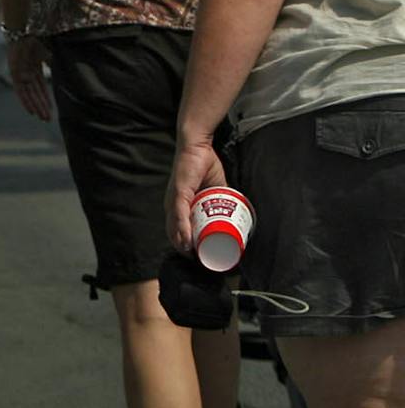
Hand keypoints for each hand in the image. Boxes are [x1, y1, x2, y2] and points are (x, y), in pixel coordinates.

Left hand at [9, 35, 51, 120]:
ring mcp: (19, 72)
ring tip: (42, 117)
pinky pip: (20, 90)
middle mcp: (26, 72)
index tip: (51, 110)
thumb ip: (54, 64)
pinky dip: (25, 100)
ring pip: (28, 94)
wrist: (27, 27)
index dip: (45, 99)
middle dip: (42, 106)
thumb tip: (68, 75)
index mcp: (34, 68)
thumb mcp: (50, 53)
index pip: (40, 88)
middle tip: (48, 120)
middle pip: (35, 93)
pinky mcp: (14, 72)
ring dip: (35, 106)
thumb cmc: (39, 36)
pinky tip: (30, 110)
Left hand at [166, 136, 228, 252]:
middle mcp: (172, 206)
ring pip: (176, 229)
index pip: (179, 232)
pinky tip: (187, 241)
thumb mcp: (215, 188)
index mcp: (179, 206)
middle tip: (205, 261)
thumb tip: (235, 211)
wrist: (198, 145)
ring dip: (185, 245)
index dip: (189, 248)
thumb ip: (220, 199)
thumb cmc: (204, 165)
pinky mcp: (179, 193)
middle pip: (176, 235)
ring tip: (199, 257)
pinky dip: (182, 229)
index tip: (202, 258)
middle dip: (189, 252)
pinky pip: (179, 215)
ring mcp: (173, 200)